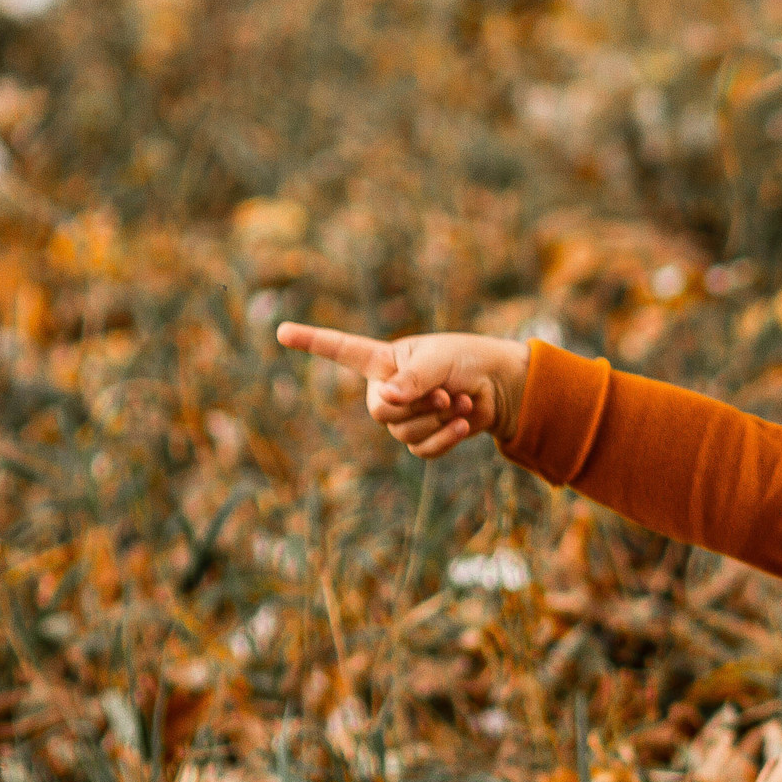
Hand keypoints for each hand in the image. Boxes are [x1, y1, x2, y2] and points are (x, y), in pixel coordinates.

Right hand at [277, 324, 530, 457]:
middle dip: (416, 407)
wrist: (500, 387)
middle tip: (444, 394)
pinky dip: (445, 438)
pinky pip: (422, 450)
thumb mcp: (440, 361)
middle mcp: (385, 389)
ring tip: (458, 400)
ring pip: (403, 433)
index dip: (311, 342)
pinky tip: (462, 423)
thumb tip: (384, 401)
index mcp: (383, 360)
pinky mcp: (422, 437)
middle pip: (380, 412)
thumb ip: (411, 378)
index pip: (340, 350)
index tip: (281, 331)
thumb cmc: (467, 361)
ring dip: (437, 419)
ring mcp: (403, 416)